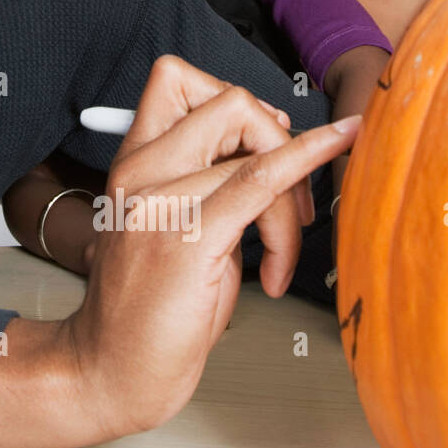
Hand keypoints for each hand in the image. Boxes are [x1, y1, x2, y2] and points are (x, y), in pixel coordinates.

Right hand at [68, 55, 358, 438]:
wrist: (110, 369)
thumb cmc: (145, 308)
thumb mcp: (169, 227)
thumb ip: (208, 184)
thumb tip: (272, 150)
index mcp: (132, 164)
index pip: (175, 79)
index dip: (228, 96)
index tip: (255, 141)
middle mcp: (141, 172)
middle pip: (229, 101)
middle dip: (276, 138)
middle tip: (287, 197)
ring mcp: (161, 201)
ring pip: (258, 154)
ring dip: (292, 202)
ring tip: (279, 256)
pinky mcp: (190, 237)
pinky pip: (263, 179)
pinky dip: (308, 158)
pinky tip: (337, 145)